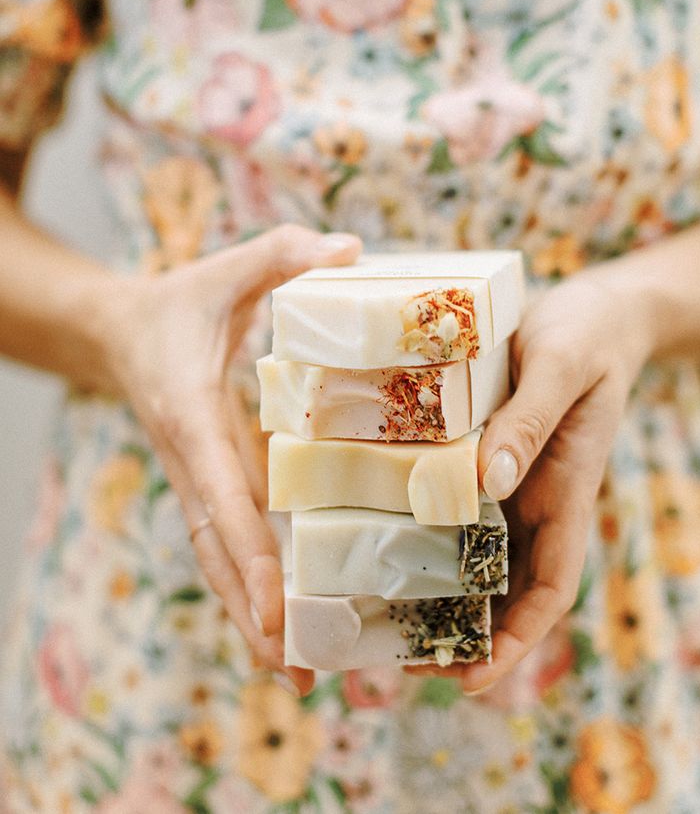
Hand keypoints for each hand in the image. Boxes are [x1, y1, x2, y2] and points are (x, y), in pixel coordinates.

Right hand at [104, 225, 361, 694]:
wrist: (121, 334)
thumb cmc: (181, 303)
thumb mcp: (229, 268)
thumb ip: (282, 253)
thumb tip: (352, 250)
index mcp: (192, 416)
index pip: (219, 495)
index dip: (247, 552)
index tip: (277, 607)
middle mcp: (192, 462)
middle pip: (217, 551)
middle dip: (253, 612)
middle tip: (299, 671)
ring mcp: (197, 481)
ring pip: (220, 561)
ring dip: (252, 617)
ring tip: (300, 675)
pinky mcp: (210, 486)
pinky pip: (228, 546)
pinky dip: (253, 588)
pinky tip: (287, 628)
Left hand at [407, 266, 654, 693]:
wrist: (591, 310)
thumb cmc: (586, 336)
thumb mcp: (561, 368)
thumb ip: (530, 421)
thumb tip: (490, 481)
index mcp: (566, 493)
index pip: (550, 588)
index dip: (516, 641)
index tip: (471, 677)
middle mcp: (533, 499)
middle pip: (503, 587)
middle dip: (461, 632)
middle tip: (399, 660)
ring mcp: (506, 480)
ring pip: (472, 552)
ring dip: (435, 589)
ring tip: (379, 617)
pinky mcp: (481, 455)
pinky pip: (453, 503)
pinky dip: (425, 529)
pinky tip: (380, 533)